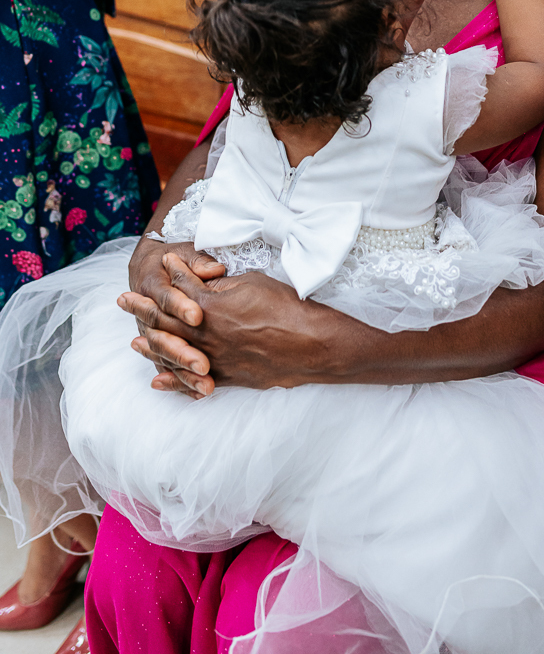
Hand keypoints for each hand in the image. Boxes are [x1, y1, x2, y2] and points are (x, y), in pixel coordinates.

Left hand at [120, 252, 350, 396]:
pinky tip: (158, 380)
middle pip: (165, 323)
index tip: (144, 274)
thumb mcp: (249, 283)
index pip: (176, 292)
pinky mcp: (227, 377)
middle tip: (121, 302)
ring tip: (133, 342)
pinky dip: (173, 381)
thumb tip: (195, 280)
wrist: (310, 344)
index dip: (160, 281)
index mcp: (209, 308)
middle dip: (142, 310)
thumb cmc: (284, 306)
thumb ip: (216, 283)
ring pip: (173, 354)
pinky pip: (192, 381)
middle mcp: (205, 336)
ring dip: (150, 346)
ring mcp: (214, 359)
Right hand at [122, 238, 225, 397]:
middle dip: (183, 352)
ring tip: (206, 386)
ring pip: (165, 357)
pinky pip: (168, 368)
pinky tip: (199, 393)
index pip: (167, 298)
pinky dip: (182, 382)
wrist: (148, 264)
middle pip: (164, 335)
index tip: (198, 315)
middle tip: (203, 365)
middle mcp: (150, 312)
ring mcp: (153, 333)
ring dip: (185, 373)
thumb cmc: (174, 256)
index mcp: (154, 284)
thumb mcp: (185, 251)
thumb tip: (215, 269)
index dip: (181, 306)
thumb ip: (198, 262)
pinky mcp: (160, 346)